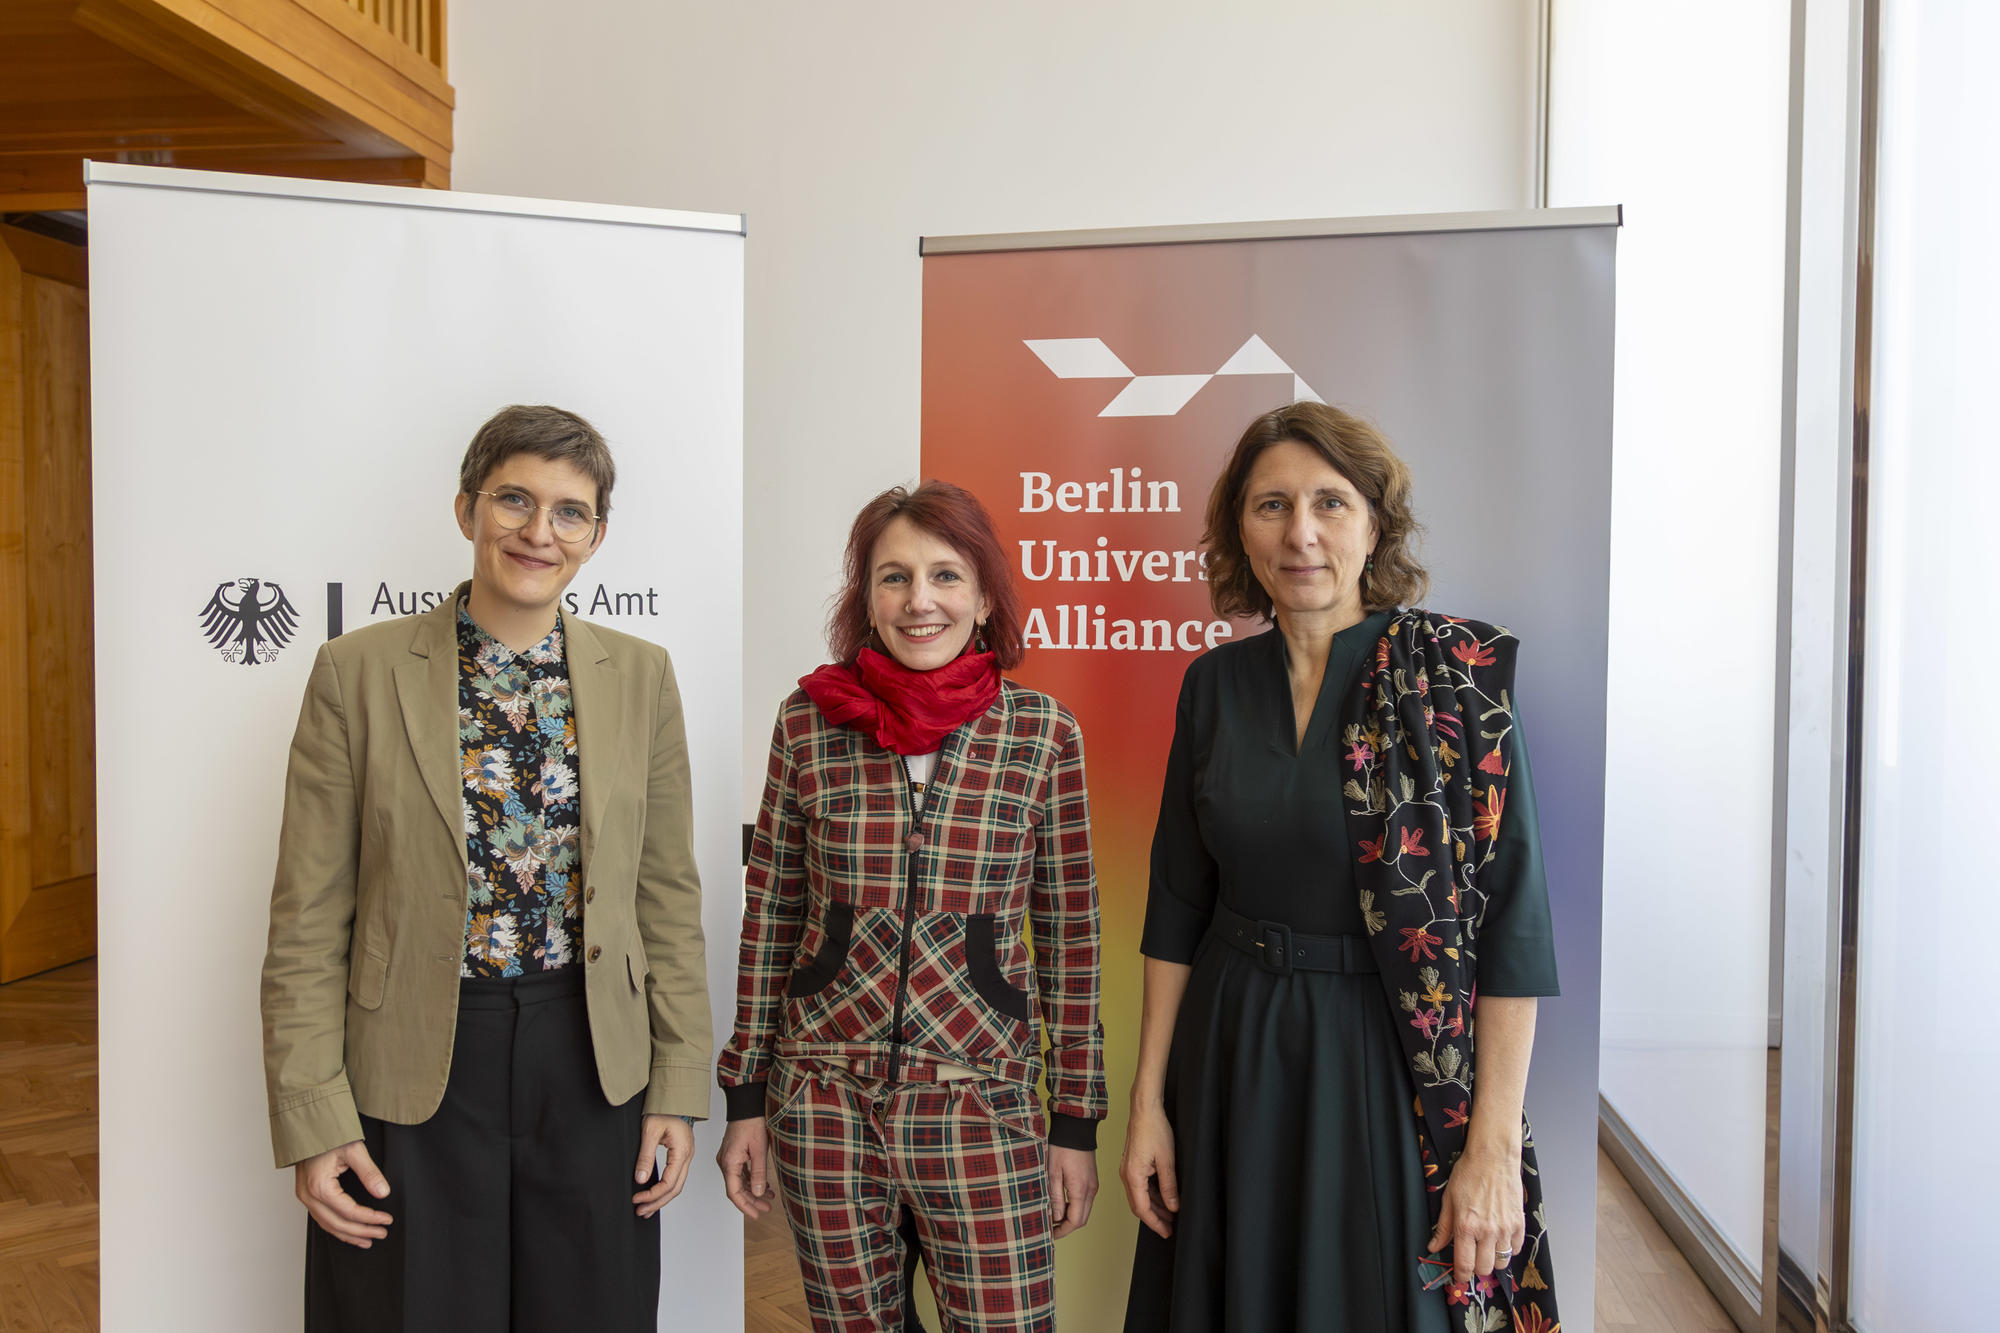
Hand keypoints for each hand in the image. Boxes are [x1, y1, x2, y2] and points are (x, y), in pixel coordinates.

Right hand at [294, 1140, 392, 1248]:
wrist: (308, 1124)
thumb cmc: (329, 1134)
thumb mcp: (354, 1150)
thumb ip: (369, 1173)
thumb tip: (383, 1193)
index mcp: (319, 1186)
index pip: (349, 1211)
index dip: (370, 1218)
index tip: (387, 1219)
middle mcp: (308, 1195)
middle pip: (337, 1223)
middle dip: (361, 1231)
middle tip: (382, 1233)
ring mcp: (305, 1197)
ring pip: (327, 1225)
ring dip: (349, 1234)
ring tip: (368, 1240)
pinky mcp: (306, 1194)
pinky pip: (321, 1218)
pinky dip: (337, 1227)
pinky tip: (349, 1231)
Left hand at [631, 1115, 693, 1218]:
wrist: (674, 1098)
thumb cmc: (664, 1110)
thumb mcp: (650, 1131)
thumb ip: (646, 1156)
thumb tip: (641, 1179)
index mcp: (682, 1152)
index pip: (669, 1183)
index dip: (652, 1195)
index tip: (637, 1199)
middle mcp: (687, 1156)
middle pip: (675, 1189)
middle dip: (657, 1203)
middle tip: (640, 1211)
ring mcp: (686, 1157)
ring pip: (677, 1185)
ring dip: (661, 1199)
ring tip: (645, 1209)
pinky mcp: (682, 1155)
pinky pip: (676, 1178)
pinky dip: (665, 1189)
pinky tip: (655, 1194)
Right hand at [716, 1117, 776, 1218]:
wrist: (747, 1105)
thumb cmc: (752, 1122)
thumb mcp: (760, 1150)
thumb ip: (759, 1173)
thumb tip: (759, 1193)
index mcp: (729, 1162)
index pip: (734, 1192)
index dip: (745, 1206)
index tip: (756, 1214)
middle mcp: (725, 1162)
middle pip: (736, 1189)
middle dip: (752, 1200)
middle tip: (767, 1208)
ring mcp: (728, 1158)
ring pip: (739, 1181)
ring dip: (753, 1190)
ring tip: (770, 1197)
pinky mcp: (733, 1154)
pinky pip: (740, 1172)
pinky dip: (751, 1180)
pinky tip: (764, 1184)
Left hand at [1046, 1146, 1098, 1238]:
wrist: (1076, 1129)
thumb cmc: (1062, 1148)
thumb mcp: (1053, 1173)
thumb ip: (1056, 1198)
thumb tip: (1056, 1218)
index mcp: (1081, 1190)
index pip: (1075, 1221)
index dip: (1062, 1230)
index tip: (1050, 1233)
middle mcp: (1091, 1190)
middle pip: (1082, 1219)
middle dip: (1067, 1227)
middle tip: (1051, 1228)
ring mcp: (1093, 1185)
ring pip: (1085, 1211)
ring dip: (1071, 1217)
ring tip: (1054, 1216)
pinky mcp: (1092, 1181)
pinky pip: (1086, 1201)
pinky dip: (1075, 1207)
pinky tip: (1063, 1204)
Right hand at [1119, 1102, 1178, 1238]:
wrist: (1145, 1109)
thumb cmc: (1154, 1129)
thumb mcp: (1167, 1161)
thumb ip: (1169, 1186)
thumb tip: (1173, 1207)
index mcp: (1133, 1176)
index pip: (1143, 1209)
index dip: (1155, 1223)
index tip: (1167, 1232)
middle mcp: (1126, 1175)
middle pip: (1138, 1206)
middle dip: (1154, 1219)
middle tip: (1169, 1228)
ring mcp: (1127, 1169)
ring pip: (1139, 1197)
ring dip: (1154, 1207)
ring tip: (1170, 1214)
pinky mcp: (1132, 1164)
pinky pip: (1139, 1186)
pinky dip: (1151, 1195)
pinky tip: (1163, 1197)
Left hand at [1427, 1144, 1526, 1292]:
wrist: (1493, 1157)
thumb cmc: (1468, 1174)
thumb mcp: (1448, 1199)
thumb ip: (1442, 1227)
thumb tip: (1433, 1246)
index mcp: (1465, 1226)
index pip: (1464, 1264)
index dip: (1460, 1275)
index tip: (1459, 1276)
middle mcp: (1487, 1231)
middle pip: (1484, 1269)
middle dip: (1476, 1268)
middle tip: (1472, 1258)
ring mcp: (1505, 1229)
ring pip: (1501, 1263)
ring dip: (1492, 1260)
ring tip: (1486, 1248)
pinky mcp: (1519, 1224)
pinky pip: (1515, 1250)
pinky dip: (1508, 1249)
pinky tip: (1500, 1238)